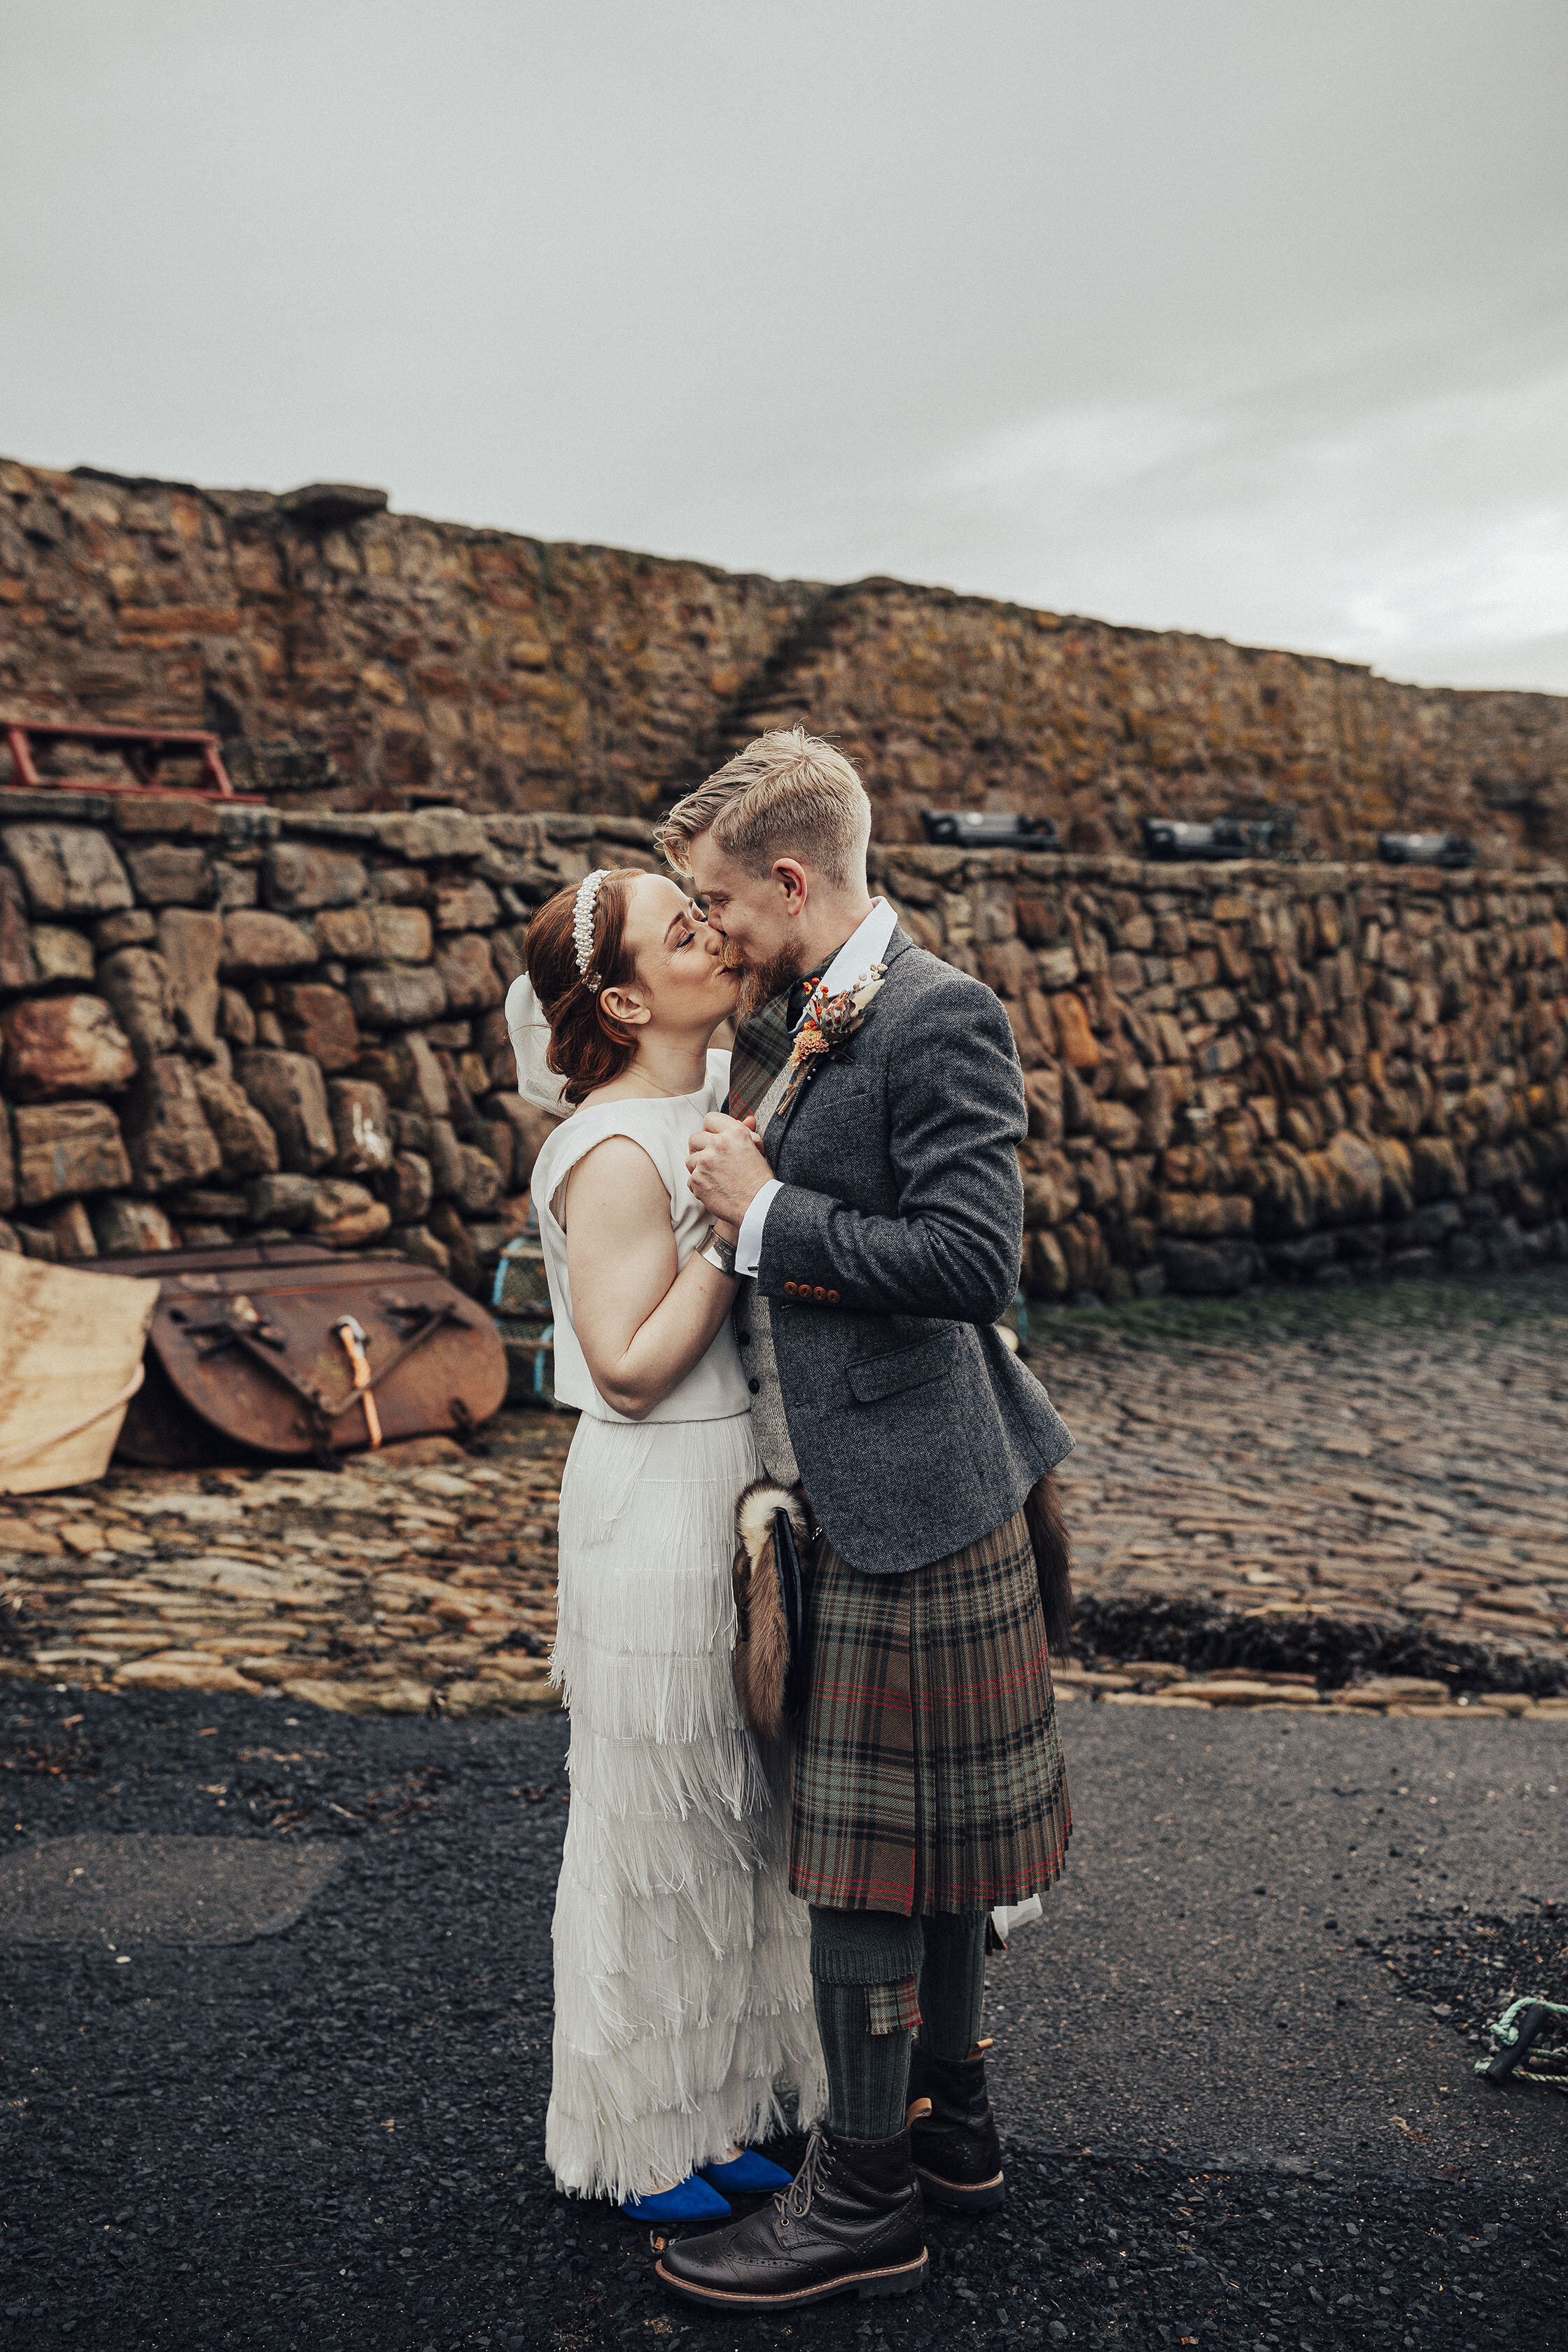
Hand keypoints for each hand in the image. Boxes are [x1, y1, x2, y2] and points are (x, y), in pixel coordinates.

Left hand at [686, 1111, 770, 1225]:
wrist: (758, 1207)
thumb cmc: (760, 1181)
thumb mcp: (757, 1151)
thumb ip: (748, 1133)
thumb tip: (747, 1118)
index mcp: (735, 1133)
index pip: (710, 1119)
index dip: (709, 1130)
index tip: (712, 1140)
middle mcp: (719, 1144)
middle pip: (695, 1139)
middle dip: (700, 1149)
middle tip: (711, 1161)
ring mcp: (705, 1161)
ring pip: (690, 1160)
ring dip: (699, 1169)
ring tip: (715, 1178)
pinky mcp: (697, 1179)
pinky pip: (690, 1179)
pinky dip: (699, 1186)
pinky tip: (714, 1190)